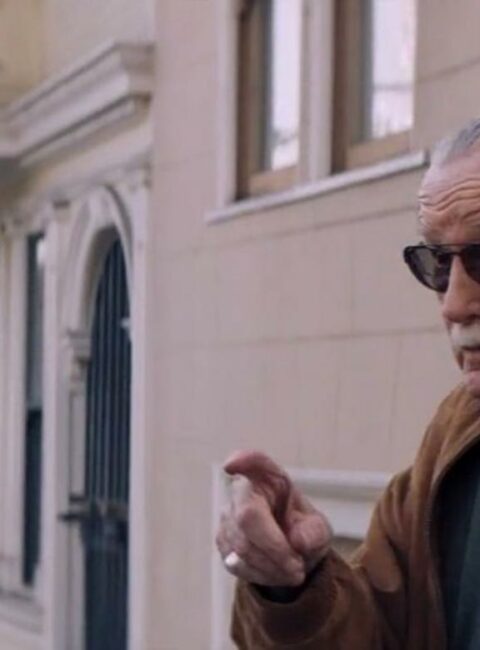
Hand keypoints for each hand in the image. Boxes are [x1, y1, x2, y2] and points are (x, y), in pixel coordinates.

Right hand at [216, 450, 331, 586]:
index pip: (256, 462)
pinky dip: (261, 575)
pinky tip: (276, 574)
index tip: (233, 464)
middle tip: (298, 569)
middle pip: (248, 517)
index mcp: (270, 478)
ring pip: (242, 546)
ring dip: (271, 568)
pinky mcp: (222, 540)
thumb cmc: (303, 530)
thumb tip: (297, 541)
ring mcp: (228, 516)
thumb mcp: (319, 529)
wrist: (292, 553)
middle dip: (275, 549)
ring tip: (293, 573)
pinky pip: (237, 563)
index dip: (243, 461)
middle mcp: (244, 492)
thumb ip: (314, 533)